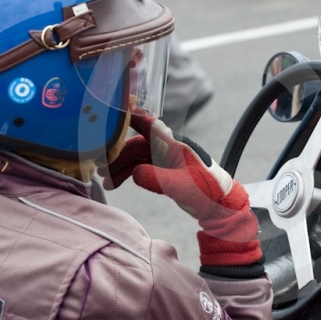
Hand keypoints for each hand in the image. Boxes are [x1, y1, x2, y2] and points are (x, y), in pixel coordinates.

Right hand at [100, 115, 261, 267]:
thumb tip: (134, 174)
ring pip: (136, 157)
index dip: (129, 118)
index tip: (110, 114)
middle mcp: (167, 148)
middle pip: (135, 144)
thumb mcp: (179, 186)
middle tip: (100, 171)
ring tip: (106, 184)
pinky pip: (142, 168)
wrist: (220, 204)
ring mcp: (166, 159)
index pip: (148, 125)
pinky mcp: (165, 171)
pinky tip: (119, 184)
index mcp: (173, 144)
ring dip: (121, 168)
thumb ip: (156, 179)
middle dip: (116, 156)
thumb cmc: (205, 191)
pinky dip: (130, 174)